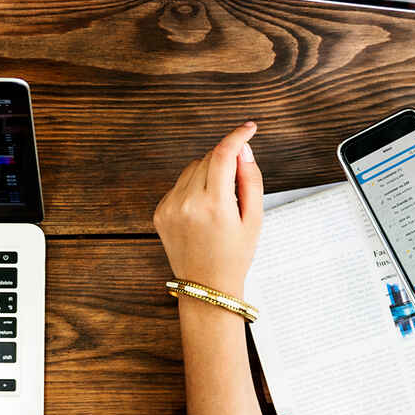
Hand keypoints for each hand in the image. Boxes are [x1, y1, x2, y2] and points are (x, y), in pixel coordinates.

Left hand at [153, 122, 263, 298]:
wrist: (207, 286)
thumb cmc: (235, 255)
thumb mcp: (254, 219)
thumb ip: (251, 179)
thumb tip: (243, 150)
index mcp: (214, 205)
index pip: (224, 154)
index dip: (238, 136)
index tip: (249, 128)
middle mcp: (188, 203)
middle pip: (208, 158)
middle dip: (225, 160)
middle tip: (236, 185)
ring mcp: (170, 207)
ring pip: (192, 167)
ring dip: (208, 172)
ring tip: (219, 201)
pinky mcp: (159, 211)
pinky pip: (179, 184)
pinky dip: (193, 186)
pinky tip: (202, 210)